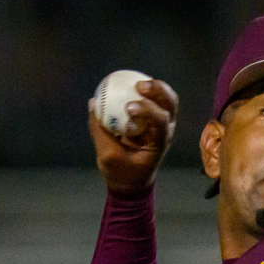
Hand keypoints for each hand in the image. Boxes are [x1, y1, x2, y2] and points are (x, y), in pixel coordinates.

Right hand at [88, 78, 177, 194]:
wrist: (130, 181)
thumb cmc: (121, 172)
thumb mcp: (108, 156)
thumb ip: (100, 131)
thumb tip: (93, 103)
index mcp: (159, 142)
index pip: (161, 121)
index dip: (148, 110)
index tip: (129, 108)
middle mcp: (165, 130)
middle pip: (170, 104)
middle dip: (158, 91)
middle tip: (138, 86)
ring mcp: (162, 123)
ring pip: (166, 98)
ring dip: (154, 87)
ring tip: (135, 82)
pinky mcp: (152, 118)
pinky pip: (151, 99)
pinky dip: (142, 91)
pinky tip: (126, 84)